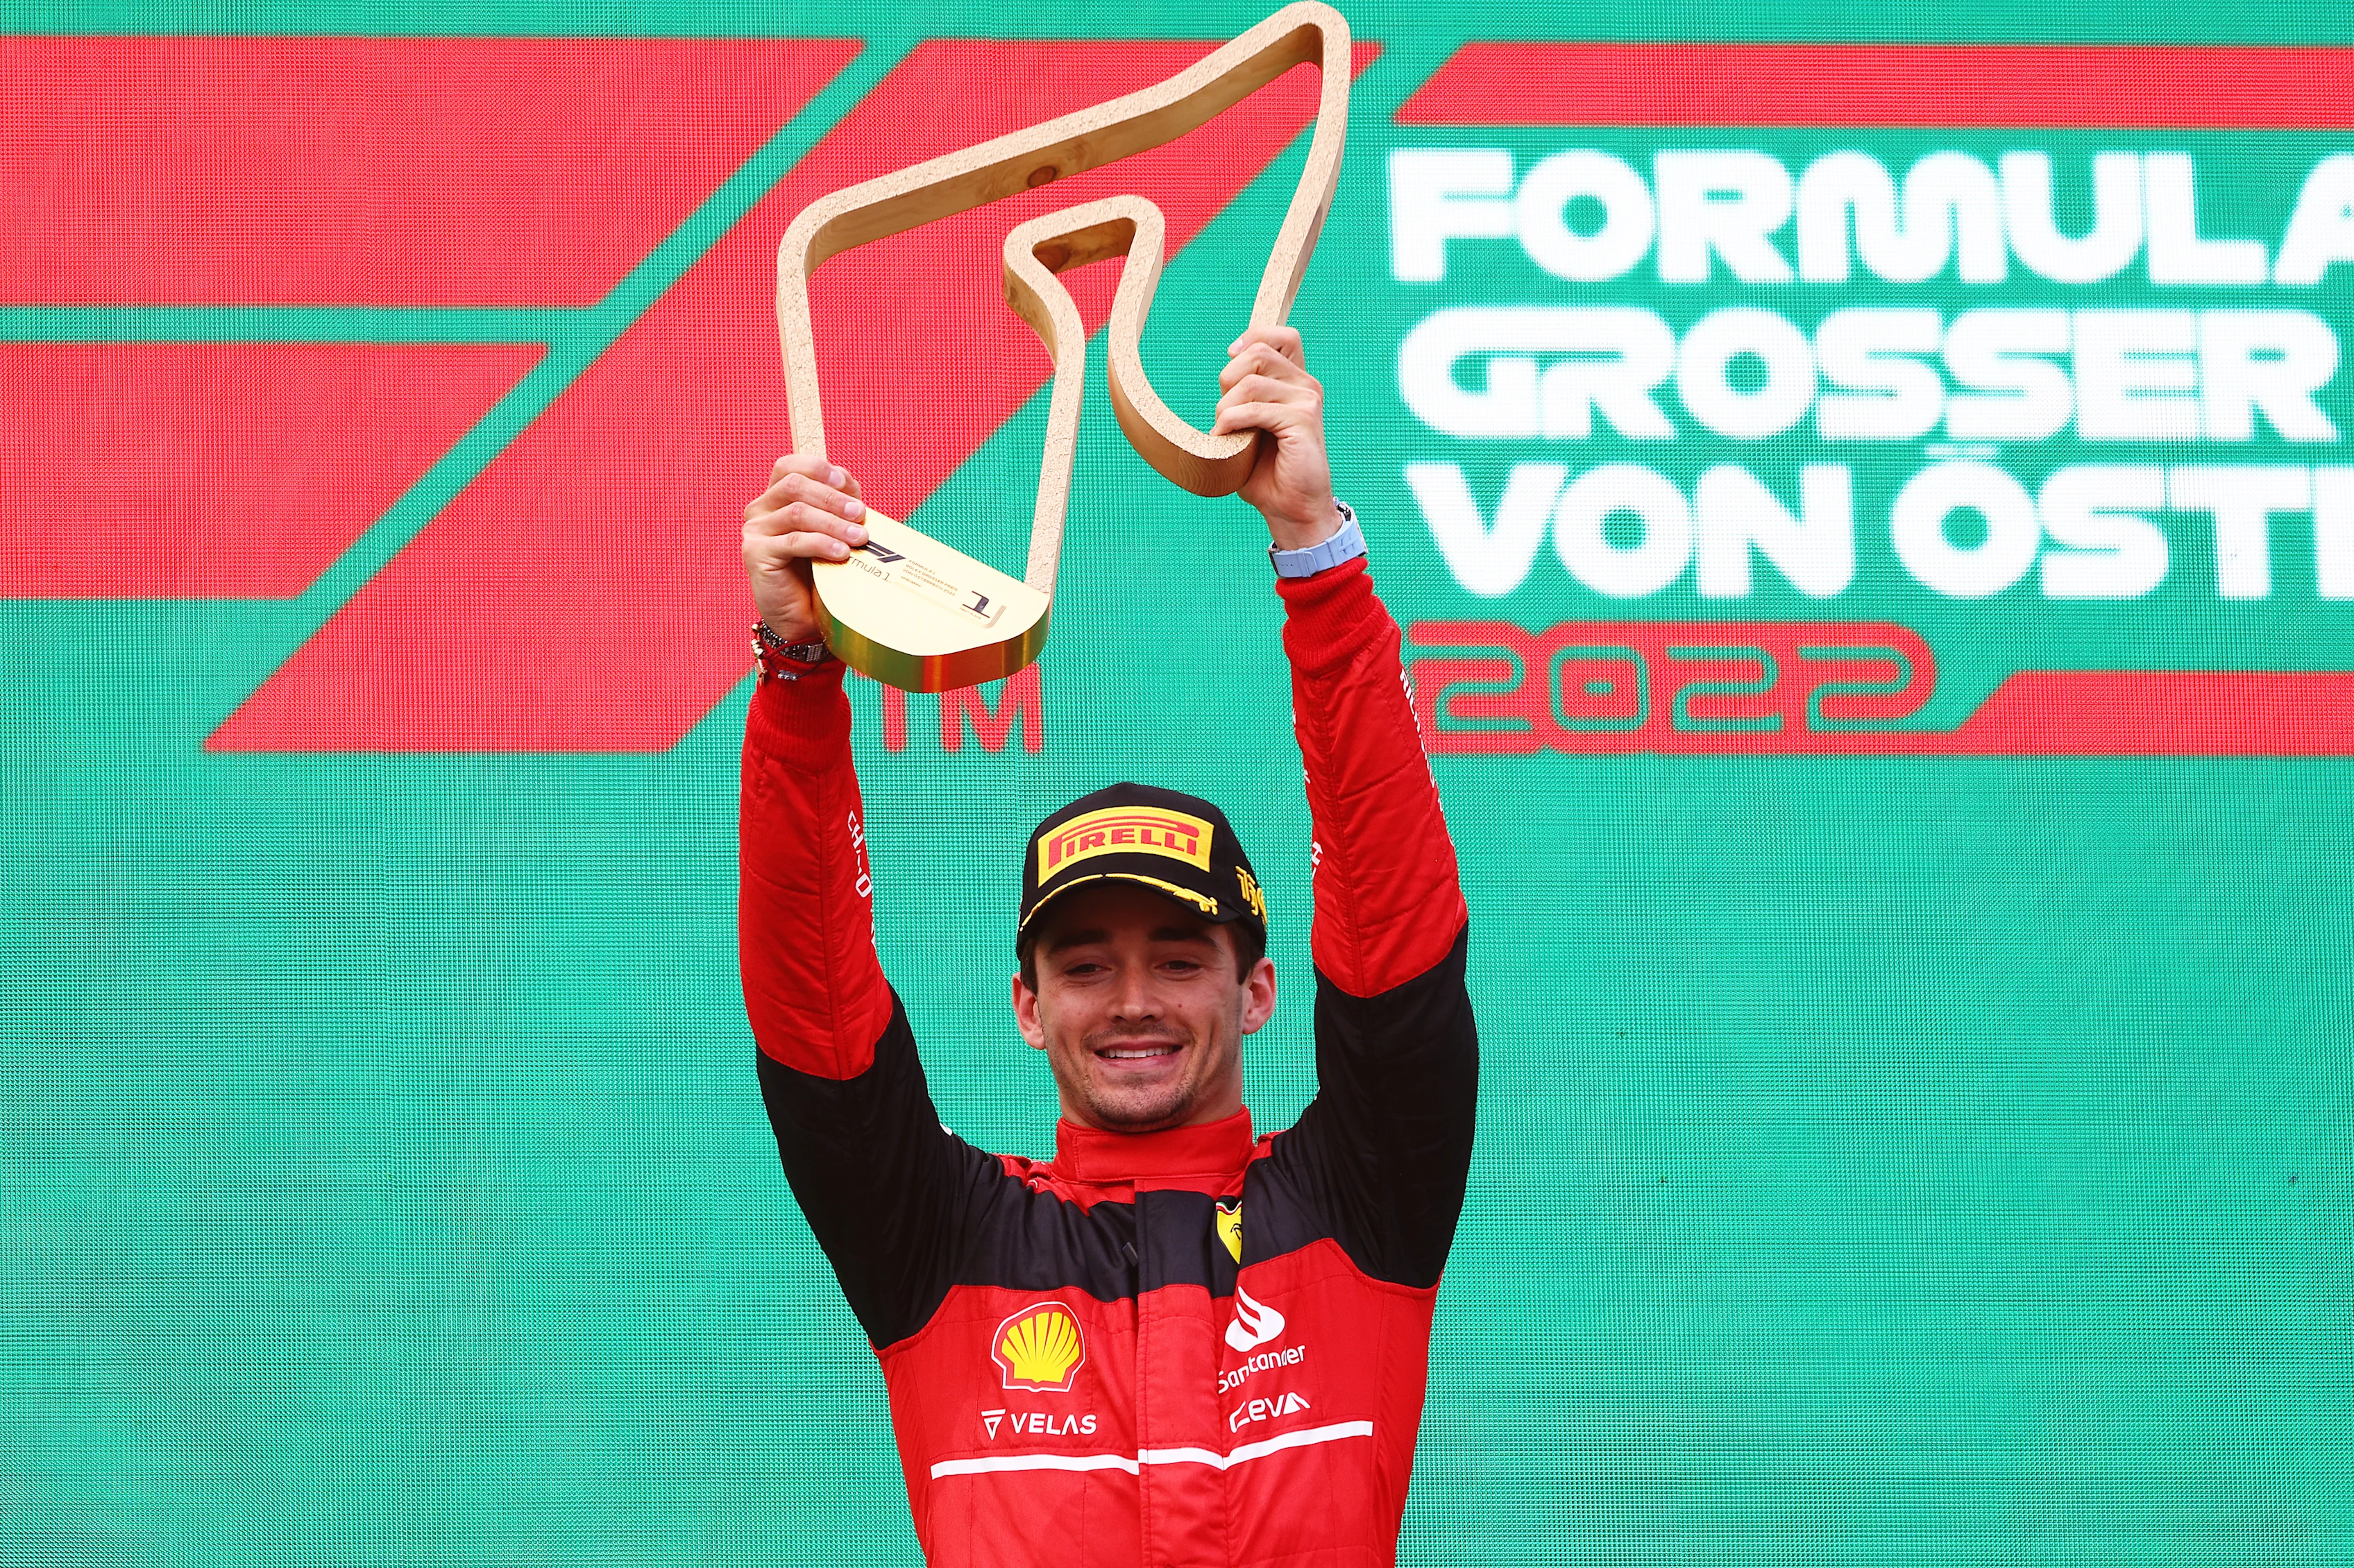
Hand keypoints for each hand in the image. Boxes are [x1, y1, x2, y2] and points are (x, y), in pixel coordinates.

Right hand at [742, 454, 868, 643]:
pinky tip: (841, 554)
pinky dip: (822, 544)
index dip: (821, 470)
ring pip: (797, 512)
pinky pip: (793, 541)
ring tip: (859, 538)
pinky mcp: (756, 554)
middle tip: (861, 514)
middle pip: (795, 484)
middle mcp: (761, 509)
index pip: (792, 465)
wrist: (805, 617)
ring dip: (834, 522)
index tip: (851, 488)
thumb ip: (839, 508)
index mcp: (777, 497)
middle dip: (833, 497)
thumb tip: (853, 491)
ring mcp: (756, 531)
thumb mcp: (833, 533)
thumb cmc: (821, 572)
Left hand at [1212, 325, 1341, 549]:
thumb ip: (1244, 395)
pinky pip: (1254, 409)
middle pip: (1257, 354)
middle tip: (1224, 413)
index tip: (1232, 359)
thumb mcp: (1251, 423)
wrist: (1291, 508)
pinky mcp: (1303, 421)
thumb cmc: (1267, 471)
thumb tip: (1227, 366)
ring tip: (1225, 431)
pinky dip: (1231, 423)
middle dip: (1228, 380)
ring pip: (1251, 382)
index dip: (1253, 338)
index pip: (1281, 337)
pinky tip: (1227, 437)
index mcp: (1295, 382)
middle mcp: (1305, 385)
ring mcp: (1307, 401)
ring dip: (1226, 408)